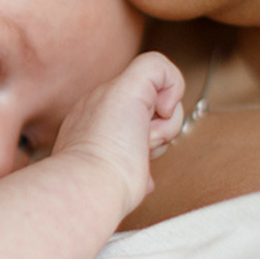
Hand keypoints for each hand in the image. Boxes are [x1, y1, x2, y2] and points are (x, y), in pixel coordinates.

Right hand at [51, 51, 184, 215]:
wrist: (86, 186)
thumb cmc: (98, 193)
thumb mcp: (114, 179)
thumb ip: (130, 170)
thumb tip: (148, 182)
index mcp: (91, 126)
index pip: (132, 121)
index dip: (145, 142)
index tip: (136, 165)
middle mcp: (98, 104)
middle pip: (147, 106)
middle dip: (158, 133)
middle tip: (143, 153)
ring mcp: (110, 91)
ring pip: (158, 93)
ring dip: (165, 127)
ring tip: (144, 145)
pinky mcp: (129, 84)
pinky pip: (159, 65)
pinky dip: (173, 87)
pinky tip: (162, 113)